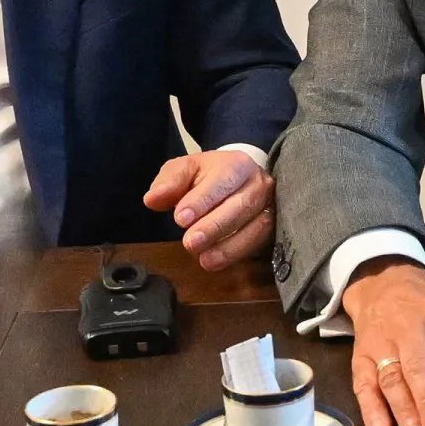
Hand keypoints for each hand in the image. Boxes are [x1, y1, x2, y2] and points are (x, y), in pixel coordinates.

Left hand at [142, 150, 272, 270]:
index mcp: (237, 163)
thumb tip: (152, 199)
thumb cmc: (208, 176)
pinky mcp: (272, 226)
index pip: (222, 180)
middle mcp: (259, 183)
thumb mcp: (185, 170)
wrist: (238, 178)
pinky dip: (238, 254)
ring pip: (256, 226)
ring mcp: (270, 205)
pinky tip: (216, 262)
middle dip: (214, 226)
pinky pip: (260, 241)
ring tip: (204, 259)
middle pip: (241, 205)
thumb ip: (169, 182)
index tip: (180, 219)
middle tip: (190, 243)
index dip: (202, 200)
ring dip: (228, 246)